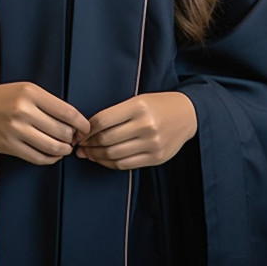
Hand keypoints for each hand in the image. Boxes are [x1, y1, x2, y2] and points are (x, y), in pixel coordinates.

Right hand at [0, 82, 90, 165]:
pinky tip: (53, 155)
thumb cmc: (5, 97)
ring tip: (66, 148)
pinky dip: (50, 159)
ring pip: (52, 147)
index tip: (86, 128)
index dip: (81, 123)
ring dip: (64, 150)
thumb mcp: (27, 90)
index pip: (66, 111)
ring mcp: (16, 130)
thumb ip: (48, 103)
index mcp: (31, 93)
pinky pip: (37, 157)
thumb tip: (73, 122)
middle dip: (73, 138)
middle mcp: (24, 111)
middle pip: (61, 131)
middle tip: (75, 139)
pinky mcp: (9, 146)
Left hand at [75, 92, 196, 169]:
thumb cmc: (158, 104)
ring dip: (96, 156)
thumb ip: (116, 113)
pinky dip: (110, 164)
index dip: (86, 129)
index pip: (103, 121)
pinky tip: (103, 159)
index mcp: (138, 106)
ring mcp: (152, 144)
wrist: (187, 115)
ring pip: (114, 155)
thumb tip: (89, 129)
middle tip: (79, 145)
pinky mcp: (156, 158)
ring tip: (87, 154)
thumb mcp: (138, 100)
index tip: (79, 132)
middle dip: (88, 145)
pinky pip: (126, 165)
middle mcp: (145, 126)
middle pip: (106, 140)